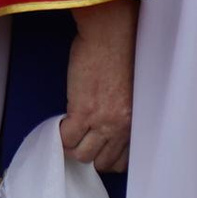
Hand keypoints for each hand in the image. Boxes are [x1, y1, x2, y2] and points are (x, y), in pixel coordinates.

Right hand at [63, 0, 136, 171]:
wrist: (111, 35)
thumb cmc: (122, 55)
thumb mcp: (130, 94)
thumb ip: (122, 115)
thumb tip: (106, 129)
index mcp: (136, 122)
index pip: (122, 161)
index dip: (106, 157)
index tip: (97, 148)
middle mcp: (122, 126)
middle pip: (101, 162)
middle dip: (88, 154)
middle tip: (80, 139)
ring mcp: (102, 121)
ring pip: (82, 155)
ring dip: (72, 146)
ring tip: (69, 131)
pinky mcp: (83, 111)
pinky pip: (66, 139)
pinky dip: (60, 136)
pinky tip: (62, 122)